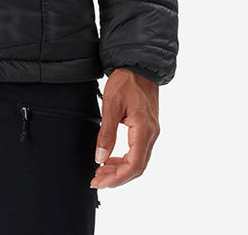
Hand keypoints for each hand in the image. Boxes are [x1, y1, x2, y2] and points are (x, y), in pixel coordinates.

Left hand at [90, 69, 159, 188]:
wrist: (139, 65)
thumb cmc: (126, 81)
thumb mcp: (111, 106)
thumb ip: (106, 133)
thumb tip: (100, 158)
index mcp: (144, 130)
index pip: (134, 165)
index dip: (117, 178)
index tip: (100, 182)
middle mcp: (151, 134)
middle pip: (137, 167)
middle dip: (117, 178)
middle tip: (96, 181)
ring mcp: (151, 132)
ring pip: (138, 161)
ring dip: (120, 170)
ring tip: (101, 172)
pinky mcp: (148, 128)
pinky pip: (138, 151)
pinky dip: (125, 160)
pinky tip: (111, 159)